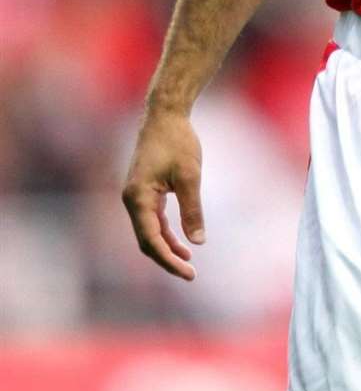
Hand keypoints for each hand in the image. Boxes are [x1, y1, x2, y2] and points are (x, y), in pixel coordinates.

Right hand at [122, 109, 204, 280]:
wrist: (165, 116)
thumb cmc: (177, 142)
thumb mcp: (190, 176)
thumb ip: (192, 210)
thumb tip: (198, 241)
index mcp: (138, 197)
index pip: (151, 239)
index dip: (169, 260)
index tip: (189, 273)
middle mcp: (131, 200)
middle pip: (146, 241)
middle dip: (167, 259)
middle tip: (191, 274)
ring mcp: (136, 196)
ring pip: (149, 232)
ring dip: (167, 248)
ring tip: (188, 262)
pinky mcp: (144, 192)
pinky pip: (152, 221)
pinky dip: (166, 234)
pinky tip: (182, 243)